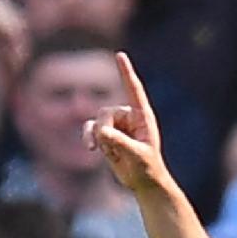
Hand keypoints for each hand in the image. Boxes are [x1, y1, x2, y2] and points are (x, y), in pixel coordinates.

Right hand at [86, 53, 166, 193]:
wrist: (143, 182)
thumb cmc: (147, 168)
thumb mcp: (136, 155)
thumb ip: (119, 142)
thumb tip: (101, 132)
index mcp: (142, 116)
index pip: (133, 89)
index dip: (126, 72)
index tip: (120, 55)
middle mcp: (129, 117)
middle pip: (106, 112)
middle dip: (104, 129)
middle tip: (110, 146)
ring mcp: (116, 126)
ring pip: (97, 121)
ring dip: (95, 136)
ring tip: (102, 151)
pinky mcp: (107, 135)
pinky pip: (91, 129)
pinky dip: (89, 137)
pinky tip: (91, 148)